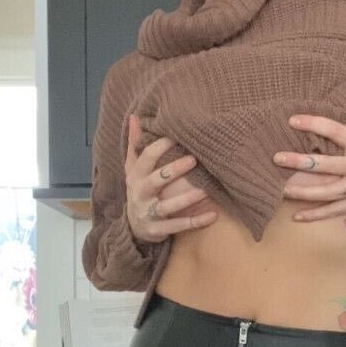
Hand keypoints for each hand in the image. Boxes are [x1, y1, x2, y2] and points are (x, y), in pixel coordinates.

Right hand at [125, 115, 217, 242]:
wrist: (132, 227)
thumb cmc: (139, 190)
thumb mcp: (132, 168)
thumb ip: (134, 144)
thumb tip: (134, 116)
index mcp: (135, 175)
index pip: (146, 157)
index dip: (161, 145)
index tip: (177, 135)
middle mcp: (140, 193)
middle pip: (156, 180)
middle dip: (174, 170)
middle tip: (194, 160)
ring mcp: (149, 213)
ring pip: (168, 206)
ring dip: (187, 199)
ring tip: (204, 191)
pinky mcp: (158, 230)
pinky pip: (178, 226)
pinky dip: (196, 222)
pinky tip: (213, 215)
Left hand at [273, 77, 345, 220]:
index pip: (335, 131)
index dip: (314, 124)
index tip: (292, 120)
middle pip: (327, 164)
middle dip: (301, 162)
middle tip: (277, 158)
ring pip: (328, 191)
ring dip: (304, 192)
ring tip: (281, 190)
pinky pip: (335, 210)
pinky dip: (317, 215)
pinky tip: (297, 216)